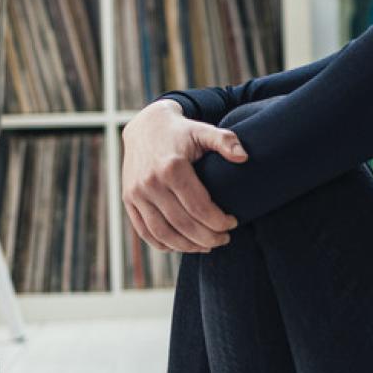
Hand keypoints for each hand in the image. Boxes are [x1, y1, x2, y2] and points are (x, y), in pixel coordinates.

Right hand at [122, 99, 247, 252]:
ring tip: (207, 246)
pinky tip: (183, 245)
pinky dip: (164, 245)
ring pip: (163, 234)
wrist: (145, 126)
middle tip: (224, 239)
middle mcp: (150, 183)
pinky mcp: (128, 200)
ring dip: (188, 246)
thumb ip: (225, 141)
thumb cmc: (180, 131)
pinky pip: (145, 232)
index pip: (199, 207)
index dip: (219, 221)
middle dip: (208, 238)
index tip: (233, 223)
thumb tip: (244, 157)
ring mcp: (136, 193)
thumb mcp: (203, 130)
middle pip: (183, 224)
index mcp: (171, 168)